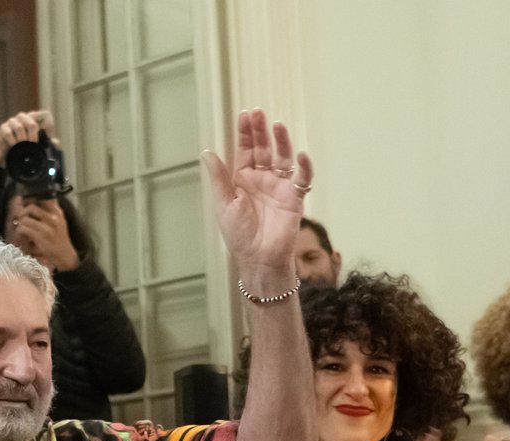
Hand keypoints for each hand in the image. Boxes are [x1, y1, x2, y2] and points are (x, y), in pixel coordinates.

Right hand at [0, 110, 55, 165]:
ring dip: (22, 140)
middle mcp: (23, 118)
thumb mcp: (35, 146)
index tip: (49, 137)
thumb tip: (55, 142)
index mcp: (34, 119)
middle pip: (32, 123)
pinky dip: (13, 141)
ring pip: (20, 127)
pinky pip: (8, 133)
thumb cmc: (21, 147)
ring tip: (23, 147)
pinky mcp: (3, 128)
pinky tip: (14, 146)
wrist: (4, 153)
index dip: (49, 125)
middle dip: (34, 136)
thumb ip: (46, 143)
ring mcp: (12, 122)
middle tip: (33, 145)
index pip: (45, 115)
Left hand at [5, 195, 79, 270]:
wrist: (64, 255)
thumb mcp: (60, 220)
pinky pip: (24, 229)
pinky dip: (20, 231)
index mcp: (57, 212)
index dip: (31, 199)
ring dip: (20, 223)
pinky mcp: (40, 238)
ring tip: (22, 227)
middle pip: (31, 207)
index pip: (43, 198)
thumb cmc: (59, 237)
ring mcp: (46, 229)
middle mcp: (53, 219)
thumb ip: (52, 209)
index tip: (26, 203)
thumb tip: (41, 196)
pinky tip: (23, 233)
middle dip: (23, 212)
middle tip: (21, 217)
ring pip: (25, 219)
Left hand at [200, 109, 313, 294]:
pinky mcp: (295, 198)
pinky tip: (300, 154)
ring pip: (283, 158)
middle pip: (264, 149)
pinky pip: (302, 179)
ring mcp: (280, 187)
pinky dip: (303, 167)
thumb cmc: (239, 235)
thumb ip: (218, 177)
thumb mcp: (224, 203)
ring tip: (278, 125)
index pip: (246, 150)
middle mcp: (263, 179)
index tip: (245, 114)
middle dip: (262, 131)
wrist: (259, 259)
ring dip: (282, 141)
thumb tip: (206, 151)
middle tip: (259, 112)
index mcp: (243, 179)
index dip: (246, 133)